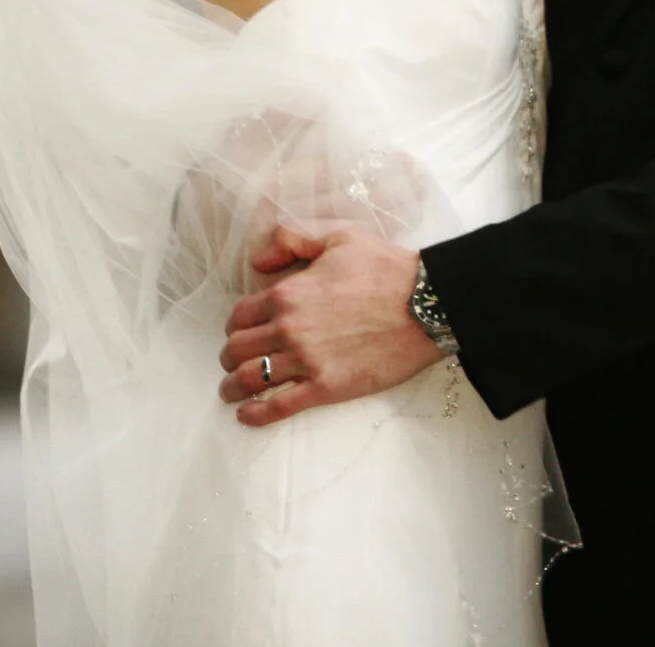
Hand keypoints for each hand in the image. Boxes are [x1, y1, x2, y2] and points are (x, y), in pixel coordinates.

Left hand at [217, 226, 445, 425]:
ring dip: (233, 387)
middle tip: (232, 362)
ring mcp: (306, 360)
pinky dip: (256, 415)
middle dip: (229, 356)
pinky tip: (246, 416)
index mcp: (287, 293)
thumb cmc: (385, 268)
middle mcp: (289, 328)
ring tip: (230, 393)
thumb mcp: (337, 238)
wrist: (425, 303)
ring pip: (250, 379)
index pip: (240, 316)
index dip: (234, 326)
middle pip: (237, 349)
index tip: (239, 332)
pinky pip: (279, 406)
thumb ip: (292, 241)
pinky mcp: (326, 388)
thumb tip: (258, 262)